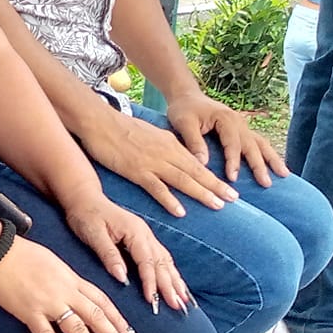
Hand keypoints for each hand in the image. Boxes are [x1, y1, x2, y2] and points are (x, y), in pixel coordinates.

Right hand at [0, 234, 144, 332]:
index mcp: (72, 279)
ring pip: (77, 329)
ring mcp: (48, 303)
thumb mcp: (52, 262)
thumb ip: (66, 280)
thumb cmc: (20, 252)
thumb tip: (75, 293)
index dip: (119, 320)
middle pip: (97, 317)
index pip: (102, 302)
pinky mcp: (29, 312)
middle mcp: (66, 292)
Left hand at [61, 191, 193, 312]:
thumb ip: (109, 255)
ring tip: (183, 301)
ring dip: (175, 281)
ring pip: (165, 261)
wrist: (84, 197)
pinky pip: (161, 257)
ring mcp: (146, 235)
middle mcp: (145, 234)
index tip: (152, 301)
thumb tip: (123, 279)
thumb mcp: (93, 234)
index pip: (146, 262)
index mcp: (135, 232)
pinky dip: (171, 272)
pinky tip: (176, 284)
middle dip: (170, 286)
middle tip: (177, 307)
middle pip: (161, 263)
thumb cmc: (86, 215)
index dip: (150, 282)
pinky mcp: (143, 239)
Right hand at [76, 100, 235, 217]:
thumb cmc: (120, 127)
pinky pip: (156, 188)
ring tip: (217, 205)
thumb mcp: (150, 134)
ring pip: (182, 180)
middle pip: (196, 172)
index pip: (197, 163)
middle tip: (234, 199)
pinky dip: (170, 200)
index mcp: (170, 143)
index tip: (229, 189)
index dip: (214, 177)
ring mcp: (152, 162)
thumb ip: (164, 146)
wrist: (99, 121)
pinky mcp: (136, 171)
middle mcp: (166, 152)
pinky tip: (181, 211)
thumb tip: (174, 156)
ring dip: (201, 193)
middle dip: (216, 186)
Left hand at [164, 89, 284, 186]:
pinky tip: (277, 167)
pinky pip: (259, 143)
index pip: (233, 143)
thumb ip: (193, 142)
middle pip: (252, 145)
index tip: (233, 179)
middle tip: (266, 183)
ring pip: (262, 144)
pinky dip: (268, 155)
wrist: (187, 96)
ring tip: (284, 175)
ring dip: (273, 159)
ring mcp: (243, 126)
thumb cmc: (184, 110)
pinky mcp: (243, 131)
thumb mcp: (183, 123)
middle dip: (260, 165)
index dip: (233, 161)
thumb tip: (203, 164)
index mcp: (226, 119)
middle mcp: (239, 122)